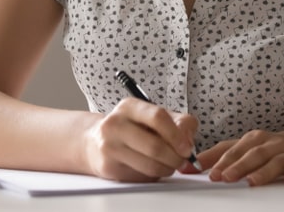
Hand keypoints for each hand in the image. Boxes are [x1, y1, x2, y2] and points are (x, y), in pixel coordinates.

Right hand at [83, 98, 198, 181]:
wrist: (94, 142)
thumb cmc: (132, 128)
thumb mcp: (153, 116)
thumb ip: (179, 123)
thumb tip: (188, 141)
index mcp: (129, 106)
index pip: (158, 117)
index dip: (177, 135)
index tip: (187, 148)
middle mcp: (115, 123)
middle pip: (155, 146)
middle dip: (175, 157)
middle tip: (182, 161)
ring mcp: (109, 146)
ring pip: (150, 165)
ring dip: (167, 169)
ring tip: (169, 165)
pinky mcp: (108, 166)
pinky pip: (140, 176)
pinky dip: (153, 175)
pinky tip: (151, 168)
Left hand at [198, 129, 283, 185]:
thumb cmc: (269, 148)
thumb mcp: (244, 148)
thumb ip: (217, 156)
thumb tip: (188, 167)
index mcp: (254, 140)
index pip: (235, 150)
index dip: (223, 161)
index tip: (211, 174)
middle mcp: (272, 144)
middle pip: (254, 154)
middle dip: (239, 166)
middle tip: (226, 178)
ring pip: (277, 161)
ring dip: (264, 171)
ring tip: (252, 182)